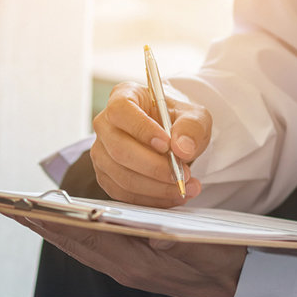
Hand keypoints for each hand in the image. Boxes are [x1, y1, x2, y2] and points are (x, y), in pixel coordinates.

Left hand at [11, 215, 245, 296]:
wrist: (242, 284)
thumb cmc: (223, 259)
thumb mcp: (196, 243)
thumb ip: (166, 236)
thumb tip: (135, 225)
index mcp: (134, 264)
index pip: (83, 237)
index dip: (52, 220)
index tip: (22, 207)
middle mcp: (123, 269)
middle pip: (72, 243)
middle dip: (40, 224)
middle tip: (7, 206)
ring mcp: (126, 270)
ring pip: (79, 247)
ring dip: (52, 229)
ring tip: (26, 212)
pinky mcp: (132, 267)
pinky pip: (93, 249)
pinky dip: (73, 234)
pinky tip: (65, 224)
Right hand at [90, 81, 212, 206]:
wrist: (171, 138)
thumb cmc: (177, 121)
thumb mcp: (194, 116)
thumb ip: (192, 127)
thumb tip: (182, 148)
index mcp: (123, 97)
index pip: (121, 111)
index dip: (141, 129)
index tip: (167, 145)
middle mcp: (105, 123)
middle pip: (119, 149)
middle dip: (154, 167)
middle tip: (182, 174)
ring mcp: (101, 151)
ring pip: (121, 175)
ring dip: (156, 188)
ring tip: (186, 187)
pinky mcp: (105, 175)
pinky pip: (123, 193)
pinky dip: (150, 199)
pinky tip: (172, 195)